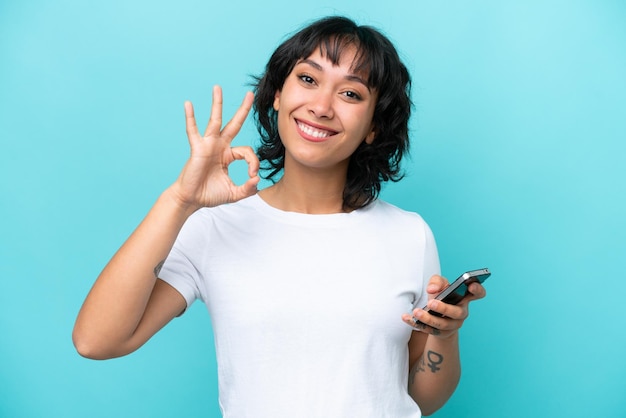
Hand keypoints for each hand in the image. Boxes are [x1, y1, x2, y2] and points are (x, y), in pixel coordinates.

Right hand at [170, 85, 259, 210]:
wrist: (191, 200)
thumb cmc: (210, 194)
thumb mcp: (234, 193)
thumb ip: (248, 189)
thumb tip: (258, 180)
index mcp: (228, 155)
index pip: (247, 151)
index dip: (254, 162)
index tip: (253, 176)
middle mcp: (219, 146)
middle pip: (234, 124)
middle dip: (243, 109)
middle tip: (250, 93)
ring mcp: (208, 145)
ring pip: (215, 120)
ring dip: (217, 104)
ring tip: (217, 88)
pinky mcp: (197, 148)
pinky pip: (192, 131)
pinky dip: (190, 118)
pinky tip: (188, 104)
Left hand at [402, 275, 486, 338]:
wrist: (437, 316)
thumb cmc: (441, 297)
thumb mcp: (439, 285)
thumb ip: (436, 281)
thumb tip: (432, 289)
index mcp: (464, 298)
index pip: (478, 294)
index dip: (477, 290)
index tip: (470, 285)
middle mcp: (461, 313)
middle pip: (457, 313)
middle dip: (444, 308)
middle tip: (431, 303)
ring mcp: (451, 325)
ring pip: (442, 324)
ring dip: (428, 318)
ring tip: (417, 312)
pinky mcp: (439, 333)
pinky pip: (427, 330)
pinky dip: (415, 323)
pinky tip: (406, 317)